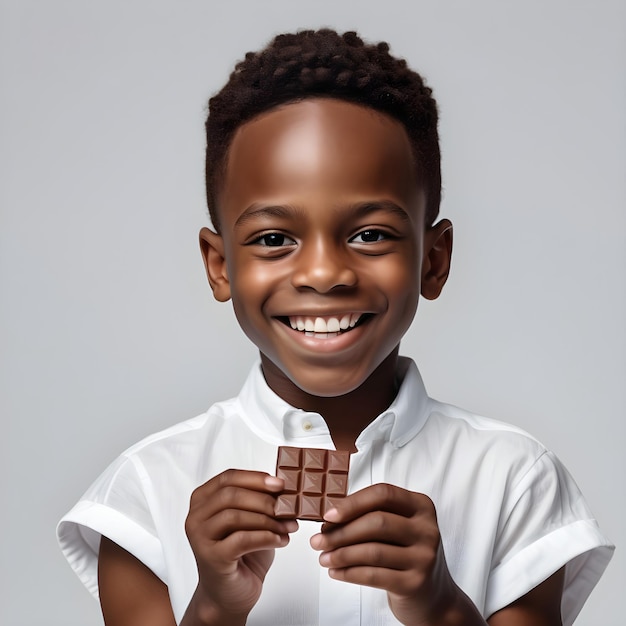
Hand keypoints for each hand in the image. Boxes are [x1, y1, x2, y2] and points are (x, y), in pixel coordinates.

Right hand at [183, 469, 297, 623]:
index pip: (228, 478)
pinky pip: (242, 540)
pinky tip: (280, 540)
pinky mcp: (211, 557)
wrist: (229, 594)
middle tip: (289, 507)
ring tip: (288, 527)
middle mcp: (196, 516)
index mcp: (202, 500)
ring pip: (236, 516)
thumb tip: (283, 486)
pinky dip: (266, 537)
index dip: (255, 478)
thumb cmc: (241, 554)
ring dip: (268, 520)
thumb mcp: (250, 520)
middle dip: (264, 499)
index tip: (280, 484)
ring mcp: (200, 537)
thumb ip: (258, 500)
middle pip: (231, 494)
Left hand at [309, 483, 481, 625]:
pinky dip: (349, 573)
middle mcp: (427, 529)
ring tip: (323, 557)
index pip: (383, 494)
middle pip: (376, 522)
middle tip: (318, 540)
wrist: (433, 596)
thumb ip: (372, 515)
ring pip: (373, 551)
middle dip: (342, 532)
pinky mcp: (415, 583)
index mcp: (421, 506)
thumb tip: (330, 518)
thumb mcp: (399, 527)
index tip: (328, 515)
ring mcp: (424, 557)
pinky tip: (336, 572)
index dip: (353, 502)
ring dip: (341, 554)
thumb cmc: (407, 554)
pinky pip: (374, 575)